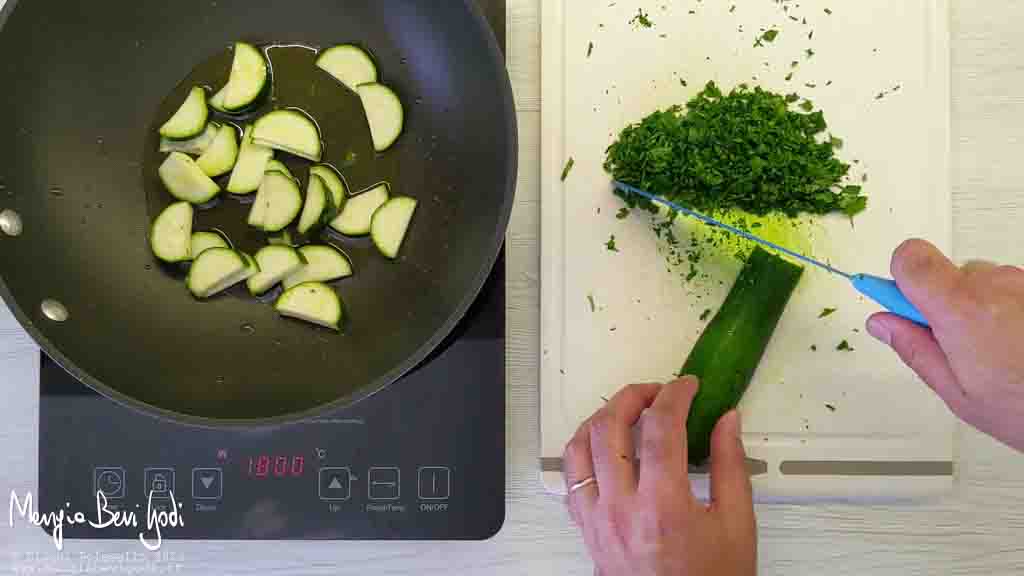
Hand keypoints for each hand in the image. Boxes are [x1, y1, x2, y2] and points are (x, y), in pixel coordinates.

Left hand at [563, 377, 755, 575]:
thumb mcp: (737, 526)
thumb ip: (731, 466)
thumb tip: (726, 421)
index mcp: (664, 507)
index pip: (660, 428)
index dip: (674, 395)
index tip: (686, 387)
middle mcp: (622, 510)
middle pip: (609, 427)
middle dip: (632, 396)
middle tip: (656, 392)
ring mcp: (597, 520)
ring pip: (579, 447)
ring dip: (601, 418)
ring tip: (626, 412)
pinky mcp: (586, 529)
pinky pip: (571, 478)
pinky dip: (583, 450)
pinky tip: (603, 446)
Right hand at [867, 239, 1023, 450]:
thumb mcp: (958, 393)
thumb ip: (914, 349)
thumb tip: (882, 324)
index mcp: (962, 310)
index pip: (911, 259)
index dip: (897, 277)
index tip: (895, 300)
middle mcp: (996, 286)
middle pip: (947, 274)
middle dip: (942, 303)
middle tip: (957, 346)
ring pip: (982, 281)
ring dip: (979, 308)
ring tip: (999, 352)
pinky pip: (1012, 289)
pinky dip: (1008, 311)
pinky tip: (1019, 345)